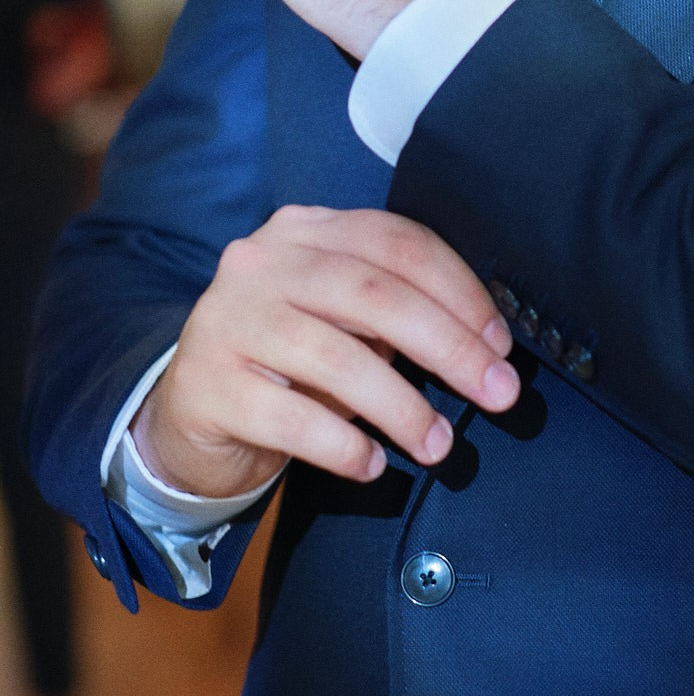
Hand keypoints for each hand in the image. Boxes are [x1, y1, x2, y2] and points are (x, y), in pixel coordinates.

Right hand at [132, 204, 521, 500]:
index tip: (501, 346)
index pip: (398, 242)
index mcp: (307, 230)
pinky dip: (343, 444)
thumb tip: (485, 350)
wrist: (191, 413)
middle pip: (375, 295)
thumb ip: (398, 313)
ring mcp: (228, 320)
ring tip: (439, 446)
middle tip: (498, 395)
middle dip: (449, 347)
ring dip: (403, 407)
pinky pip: (292, 417)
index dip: (459, 292)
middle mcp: (262, 262)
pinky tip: (371, 465)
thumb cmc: (291, 362)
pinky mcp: (208, 385)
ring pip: (337, 358)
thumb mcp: (343, 320)